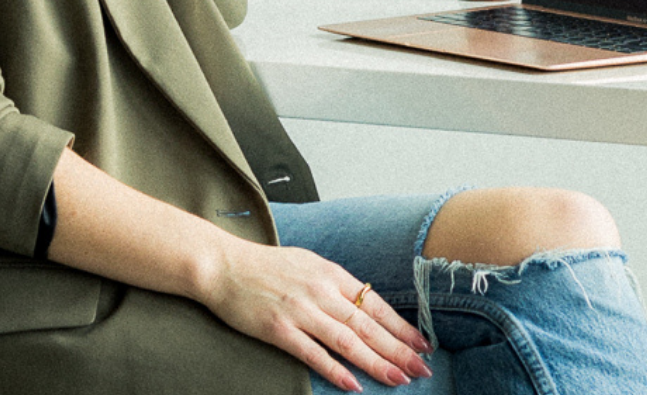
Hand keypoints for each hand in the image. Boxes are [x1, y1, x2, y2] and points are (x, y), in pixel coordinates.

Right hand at [200, 239, 433, 391]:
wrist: (223, 265)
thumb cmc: (266, 266)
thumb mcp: (308, 265)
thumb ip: (335, 284)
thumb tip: (363, 303)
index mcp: (331, 274)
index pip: (376, 305)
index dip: (402, 327)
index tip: (423, 345)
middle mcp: (321, 291)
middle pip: (368, 326)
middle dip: (399, 349)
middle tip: (422, 368)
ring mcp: (300, 310)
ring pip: (347, 340)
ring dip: (376, 362)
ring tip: (397, 379)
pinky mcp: (279, 328)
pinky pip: (313, 353)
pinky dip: (335, 369)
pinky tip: (353, 383)